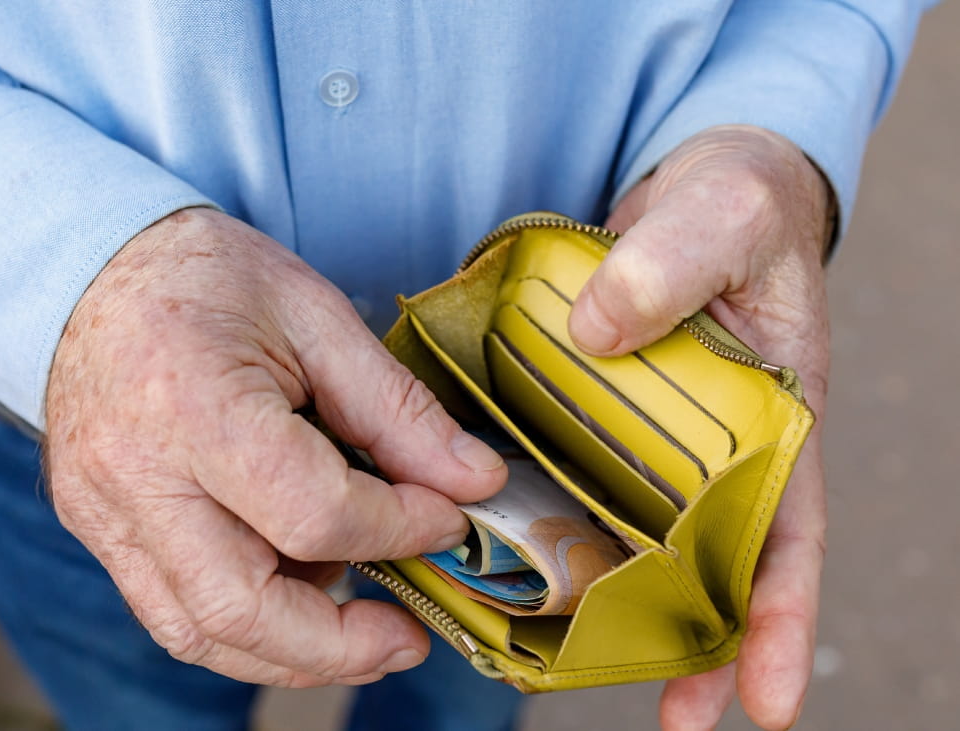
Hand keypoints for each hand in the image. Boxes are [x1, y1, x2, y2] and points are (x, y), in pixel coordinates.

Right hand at [44, 207, 507, 685]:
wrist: (87, 271)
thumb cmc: (201, 277)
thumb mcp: (314, 315)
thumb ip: (396, 409)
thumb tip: (473, 481)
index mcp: (192, 405)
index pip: (314, 514)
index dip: (399, 528)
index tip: (445, 516)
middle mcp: (135, 475)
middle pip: (242, 611)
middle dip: (342, 646)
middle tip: (407, 635)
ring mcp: (103, 513)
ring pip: (200, 633)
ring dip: (293, 653)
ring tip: (359, 627)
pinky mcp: (98, 531)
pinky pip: (172, 611)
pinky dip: (245, 626)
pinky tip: (295, 592)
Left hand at [568, 125, 831, 729]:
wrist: (690, 186)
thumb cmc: (732, 203)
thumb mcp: (720, 212)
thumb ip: (670, 263)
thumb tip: (597, 333)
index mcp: (777, 416)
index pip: (789, 530)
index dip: (782, 616)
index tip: (770, 699)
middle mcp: (717, 445)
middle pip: (714, 560)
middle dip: (701, 642)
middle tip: (678, 719)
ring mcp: (651, 439)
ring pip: (639, 535)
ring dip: (619, 603)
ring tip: (579, 667)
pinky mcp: (593, 418)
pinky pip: (575, 480)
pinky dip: (554, 523)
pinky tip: (516, 560)